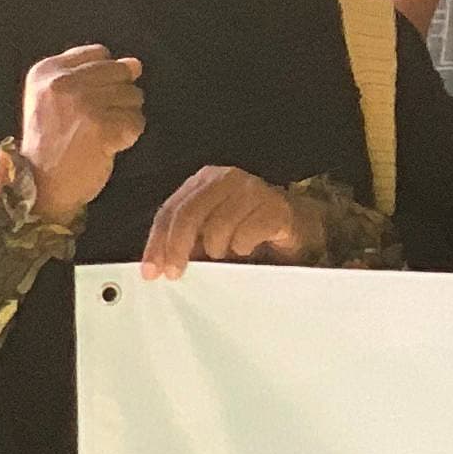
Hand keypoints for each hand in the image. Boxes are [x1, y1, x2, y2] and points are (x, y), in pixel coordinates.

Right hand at [18, 45, 143, 226]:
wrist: (42, 183)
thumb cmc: (52, 140)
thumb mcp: (54, 99)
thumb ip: (92, 75)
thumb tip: (136, 63)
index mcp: (46, 70)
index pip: (99, 53)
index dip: (105, 76)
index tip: (88, 99)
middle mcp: (63, 82)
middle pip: (121, 72)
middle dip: (118, 96)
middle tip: (96, 120)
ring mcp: (83, 103)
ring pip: (133, 96)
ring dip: (124, 116)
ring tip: (100, 133)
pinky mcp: (102, 126)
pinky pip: (137, 121)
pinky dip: (129, 135)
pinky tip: (107, 145)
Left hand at [136, 168, 313, 279]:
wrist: (301, 227)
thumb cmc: (251, 230)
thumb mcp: (211, 234)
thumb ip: (186, 242)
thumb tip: (159, 266)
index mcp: (204, 182)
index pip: (169, 211)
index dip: (156, 242)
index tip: (151, 271)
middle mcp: (226, 179)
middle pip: (188, 214)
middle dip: (177, 248)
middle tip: (176, 274)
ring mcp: (253, 190)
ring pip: (217, 226)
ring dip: (218, 250)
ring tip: (228, 256)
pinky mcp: (276, 207)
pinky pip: (247, 234)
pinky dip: (243, 248)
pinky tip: (249, 249)